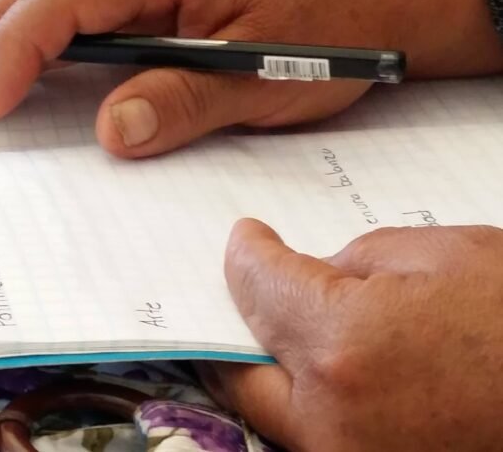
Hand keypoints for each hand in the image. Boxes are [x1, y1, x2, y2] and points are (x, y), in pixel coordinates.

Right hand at [0, 0, 502, 154]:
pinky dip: (34, 49)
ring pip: (49, 6)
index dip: (15, 49)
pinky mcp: (158, 5)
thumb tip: (108, 131)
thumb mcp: (265, 76)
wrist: (378, 1)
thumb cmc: (333, 32)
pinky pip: (81, 22)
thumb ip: (186, 100)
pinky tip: (5, 72)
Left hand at [203, 221, 502, 450]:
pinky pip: (314, 435)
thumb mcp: (437, 255)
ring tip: (267, 325)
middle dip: (233, 324)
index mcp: (342, 346)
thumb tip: (311, 277)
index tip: (248, 238)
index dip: (247, 253)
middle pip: (239, 371)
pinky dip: (302, 398)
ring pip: (269, 413)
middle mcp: (333, 423)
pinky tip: (313, 365)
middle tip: (239, 287)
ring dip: (261, 366)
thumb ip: (351, 264)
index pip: (258, 286)